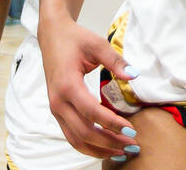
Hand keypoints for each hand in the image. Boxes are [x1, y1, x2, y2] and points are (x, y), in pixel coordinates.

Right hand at [39, 16, 138, 158]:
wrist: (52, 35)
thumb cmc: (73, 38)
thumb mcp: (96, 44)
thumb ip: (115, 61)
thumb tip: (134, 75)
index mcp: (67, 85)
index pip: (92, 112)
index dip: (112, 124)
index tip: (131, 129)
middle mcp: (58, 101)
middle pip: (84, 132)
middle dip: (109, 142)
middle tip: (132, 145)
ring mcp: (55, 108)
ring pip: (75, 139)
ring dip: (99, 149)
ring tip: (121, 152)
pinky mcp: (57, 111)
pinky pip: (71, 135)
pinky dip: (88, 145)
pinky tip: (105, 146)